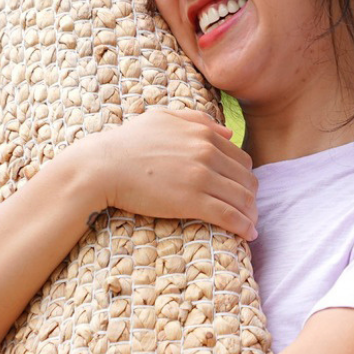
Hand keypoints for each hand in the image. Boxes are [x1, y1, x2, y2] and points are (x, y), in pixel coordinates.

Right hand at [80, 109, 257, 238]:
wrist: (102, 167)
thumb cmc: (126, 143)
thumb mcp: (162, 118)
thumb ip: (197, 120)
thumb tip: (228, 132)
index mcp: (202, 133)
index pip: (241, 157)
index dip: (245, 177)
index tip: (243, 190)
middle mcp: (206, 152)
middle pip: (246, 178)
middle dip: (251, 196)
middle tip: (248, 210)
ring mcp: (201, 176)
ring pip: (242, 198)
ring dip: (251, 214)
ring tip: (250, 225)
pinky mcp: (192, 200)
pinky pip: (228, 215)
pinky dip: (243, 226)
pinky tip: (248, 235)